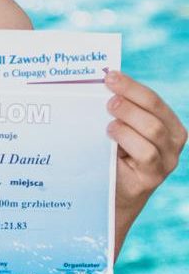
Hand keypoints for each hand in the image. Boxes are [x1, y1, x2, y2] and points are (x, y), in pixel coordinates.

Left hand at [105, 70, 186, 256]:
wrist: (109, 198)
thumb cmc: (110, 156)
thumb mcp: (117, 130)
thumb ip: (117, 111)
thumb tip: (100, 82)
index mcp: (168, 124)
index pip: (152, 99)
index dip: (131, 85)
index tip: (109, 75)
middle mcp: (173, 142)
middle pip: (154, 111)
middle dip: (129, 98)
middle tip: (107, 96)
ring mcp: (166, 162)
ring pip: (153, 130)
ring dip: (127, 119)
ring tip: (109, 118)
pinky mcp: (154, 178)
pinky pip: (146, 153)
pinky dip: (126, 139)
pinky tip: (110, 135)